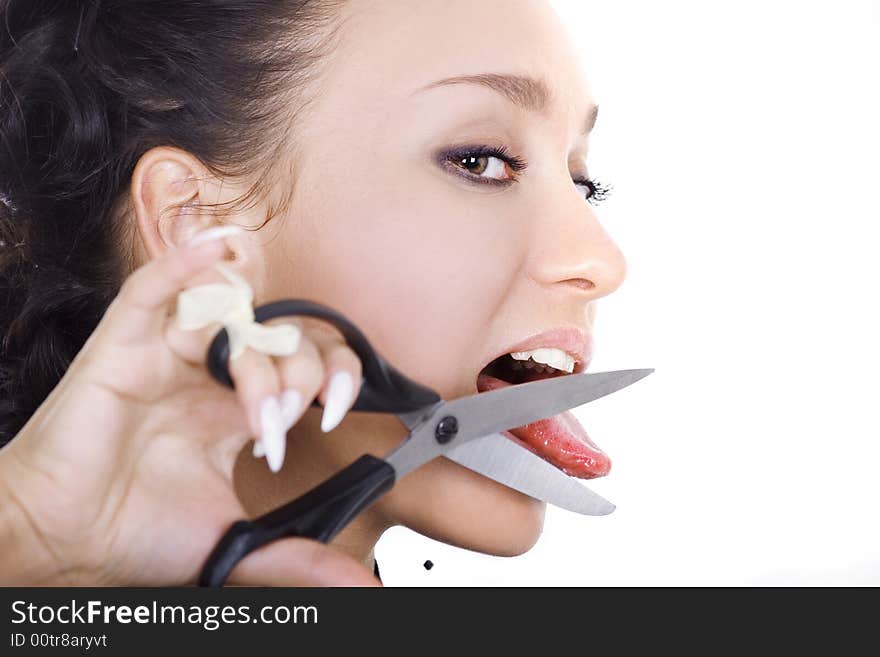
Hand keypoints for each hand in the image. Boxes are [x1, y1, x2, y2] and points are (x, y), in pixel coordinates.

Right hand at [0, 227, 376, 585]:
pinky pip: (154, 290)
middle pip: (275, 333)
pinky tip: (219, 252)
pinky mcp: (122, 347)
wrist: (65, 541)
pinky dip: (186, 265)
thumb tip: (361, 588)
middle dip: (298, 372)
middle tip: (285, 422)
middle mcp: (207, 373)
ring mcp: (166, 355)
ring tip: (259, 407)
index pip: (302, 360)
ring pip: (230, 315)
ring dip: (257, 352)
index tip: (334, 411)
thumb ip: (297, 557)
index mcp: (235, 406)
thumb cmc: (137, 533)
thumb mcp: (234, 542)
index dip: (332, 373)